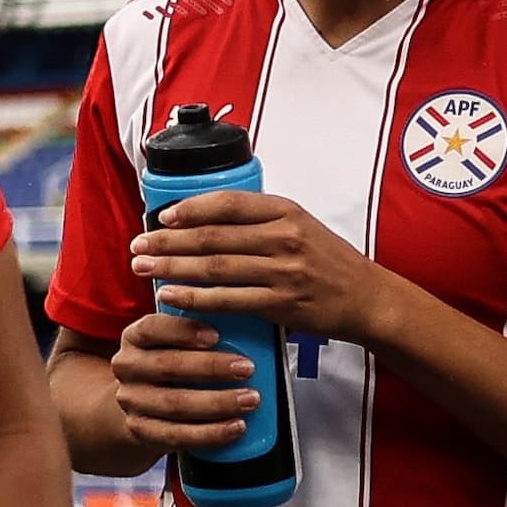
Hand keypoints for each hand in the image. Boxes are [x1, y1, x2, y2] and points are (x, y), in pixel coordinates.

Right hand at [106, 309, 261, 455]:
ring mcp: (131, 400)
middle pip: (167, 366)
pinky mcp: (141, 430)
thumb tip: (242, 324)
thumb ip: (198, 334)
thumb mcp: (174, 342)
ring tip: (250, 399)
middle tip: (247, 368)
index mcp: (135, 337)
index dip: (184, 331)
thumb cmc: (171, 364)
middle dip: (210, 367)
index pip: (154, 328)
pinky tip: (236, 427)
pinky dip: (210, 433)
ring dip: (217, 402)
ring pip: (174, 403)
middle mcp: (127, 367)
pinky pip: (177, 435)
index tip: (217, 335)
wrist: (142, 403)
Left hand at [132, 190, 401, 342]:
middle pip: (213, 236)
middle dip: (168, 241)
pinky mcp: (281, 302)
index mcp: (286, 211)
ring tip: (143, 267)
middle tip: (138, 244)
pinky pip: (228, 299)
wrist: (368, 298)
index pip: (228, 203)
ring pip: (215, 268)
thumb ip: (258, 221)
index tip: (161, 216)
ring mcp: (283, 271)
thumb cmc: (328, 261)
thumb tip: (202, 219)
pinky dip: (195, 298)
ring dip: (173, 267)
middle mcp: (284, 237)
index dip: (190, 208)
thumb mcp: (300, 226)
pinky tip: (170, 295)